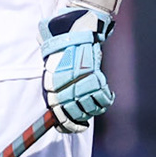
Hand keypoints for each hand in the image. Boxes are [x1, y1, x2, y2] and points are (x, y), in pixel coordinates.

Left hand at [40, 7, 113, 132]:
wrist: (74, 29)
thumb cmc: (60, 46)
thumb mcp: (49, 65)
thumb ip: (50, 81)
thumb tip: (51, 99)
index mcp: (51, 85)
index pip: (57, 113)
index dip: (66, 125)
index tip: (73, 127)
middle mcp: (64, 86)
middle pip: (74, 113)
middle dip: (80, 118)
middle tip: (85, 116)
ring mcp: (79, 81)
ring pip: (88, 107)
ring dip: (93, 109)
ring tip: (94, 105)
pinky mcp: (94, 76)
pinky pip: (102, 97)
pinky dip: (105, 100)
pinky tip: (106, 97)